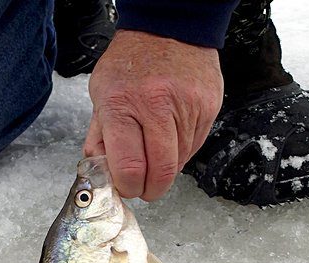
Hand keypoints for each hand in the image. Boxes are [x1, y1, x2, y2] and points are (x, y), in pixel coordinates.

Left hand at [84, 30, 223, 199]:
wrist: (168, 27)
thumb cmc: (130, 62)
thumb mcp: (100, 95)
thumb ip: (99, 138)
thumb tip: (102, 173)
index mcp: (122, 105)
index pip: (129, 166)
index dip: (128, 186)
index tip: (127, 187)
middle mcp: (157, 105)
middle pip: (160, 171)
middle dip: (150, 189)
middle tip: (143, 189)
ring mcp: (187, 106)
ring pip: (180, 162)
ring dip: (165, 169)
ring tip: (153, 155)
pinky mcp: (209, 106)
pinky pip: (195, 145)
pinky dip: (181, 152)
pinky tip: (169, 139)